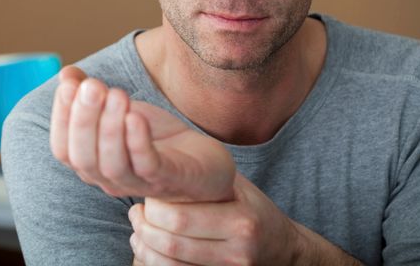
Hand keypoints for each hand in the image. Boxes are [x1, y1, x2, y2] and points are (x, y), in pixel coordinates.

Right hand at [50, 65, 235, 201]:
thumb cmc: (159, 138)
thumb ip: (93, 96)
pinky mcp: (168, 180)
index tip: (68, 85)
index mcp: (93, 164)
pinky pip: (148, 166)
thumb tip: (67, 74)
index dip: (61, 117)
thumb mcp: (123, 112)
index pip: (63, 149)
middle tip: (92, 86)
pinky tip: (136, 116)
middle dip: (84, 120)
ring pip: (112, 165)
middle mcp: (109, 179)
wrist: (204, 162)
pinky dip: (138, 142)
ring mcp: (139, 183)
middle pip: (83, 157)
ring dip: (110, 128)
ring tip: (116, 94)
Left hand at [128, 173, 301, 265]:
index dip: (154, 208)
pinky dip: (154, 263)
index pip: (180, 218)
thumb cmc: (253, 209)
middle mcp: (236, 251)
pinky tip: (147, 247)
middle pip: (172, 243)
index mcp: (240, 221)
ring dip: (144, 248)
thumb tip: (161, 163)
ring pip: (169, 265)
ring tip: (138, 229)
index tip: (148, 195)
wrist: (283, 247)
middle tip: (136, 212)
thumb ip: (206, 179)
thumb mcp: (237, 187)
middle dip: (144, 227)